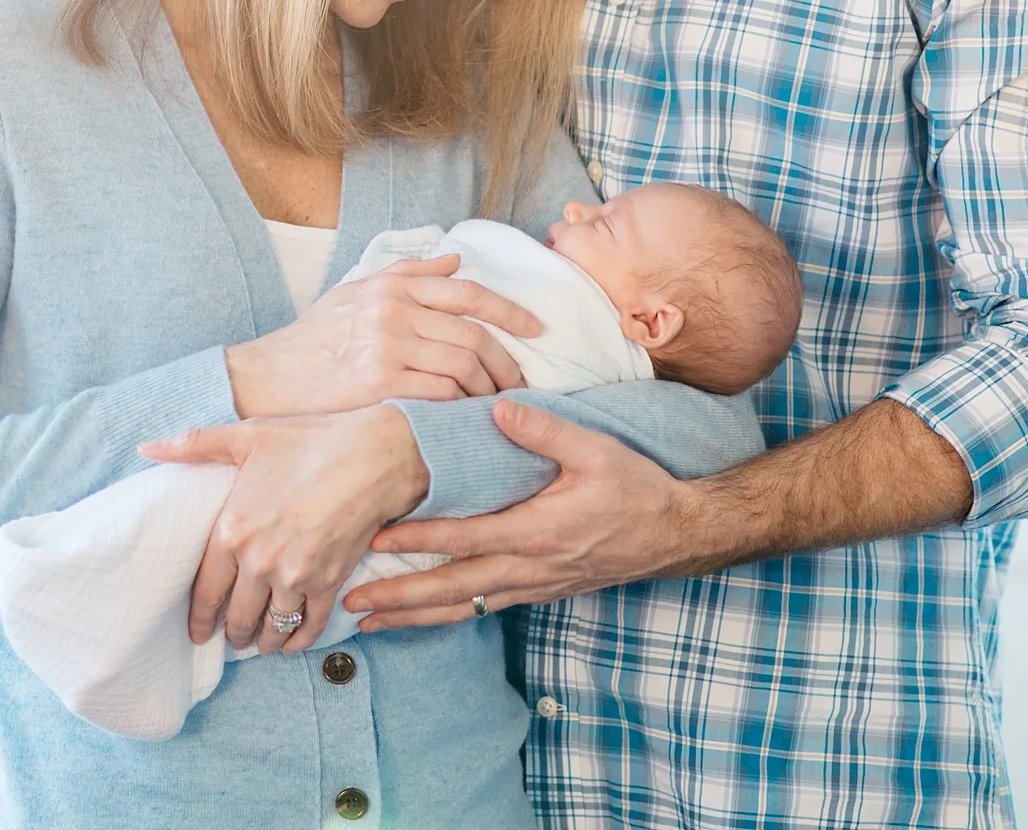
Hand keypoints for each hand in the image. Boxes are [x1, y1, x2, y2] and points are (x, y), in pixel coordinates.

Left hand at [141, 405, 429, 656]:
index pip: (205, 592)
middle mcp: (259, 562)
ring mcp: (296, 577)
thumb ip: (194, 446)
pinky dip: (300, 640)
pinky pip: (310, 625)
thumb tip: (147, 448)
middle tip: (230, 639)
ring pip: (272, 627)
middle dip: (232, 634)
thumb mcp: (246, 436)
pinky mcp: (330, 583)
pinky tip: (294, 644)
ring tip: (260, 644)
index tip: (197, 634)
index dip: (199, 620)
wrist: (371, 456)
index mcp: (232, 531)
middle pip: (238, 617)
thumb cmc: (308, 442)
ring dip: (264, 642)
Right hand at [222, 256, 540, 416]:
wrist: (268, 376)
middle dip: (506, 361)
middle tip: (520, 381)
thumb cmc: (314, 338)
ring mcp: (387, 347)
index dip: (509, 310)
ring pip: (463, 365)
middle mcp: (393, 311)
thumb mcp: (356, 292)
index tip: (536, 329)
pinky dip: (462, 405)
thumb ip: (409, 274)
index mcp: (392, 287)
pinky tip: (467, 415)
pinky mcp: (381, 383)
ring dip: (487, 387)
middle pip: (474, 333)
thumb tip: (457, 260)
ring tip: (494, 402)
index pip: (467, 292)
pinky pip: (441, 393)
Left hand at [345, 398, 698, 628]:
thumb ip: (543, 429)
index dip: (420, 539)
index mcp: (539, 530)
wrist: (676, 533)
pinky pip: (484, 609)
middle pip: (453, 589)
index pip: (467, 537)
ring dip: (415, 615)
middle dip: (401, 597)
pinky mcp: (540, 591)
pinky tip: (419, 616)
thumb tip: (496, 404)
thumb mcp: (595, 449)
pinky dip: (446, 614)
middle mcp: (531, 566)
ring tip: (369, 623)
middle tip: (351, 602)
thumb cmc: (635, 486)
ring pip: (464, 607)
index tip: (376, 539)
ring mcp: (534, 585)